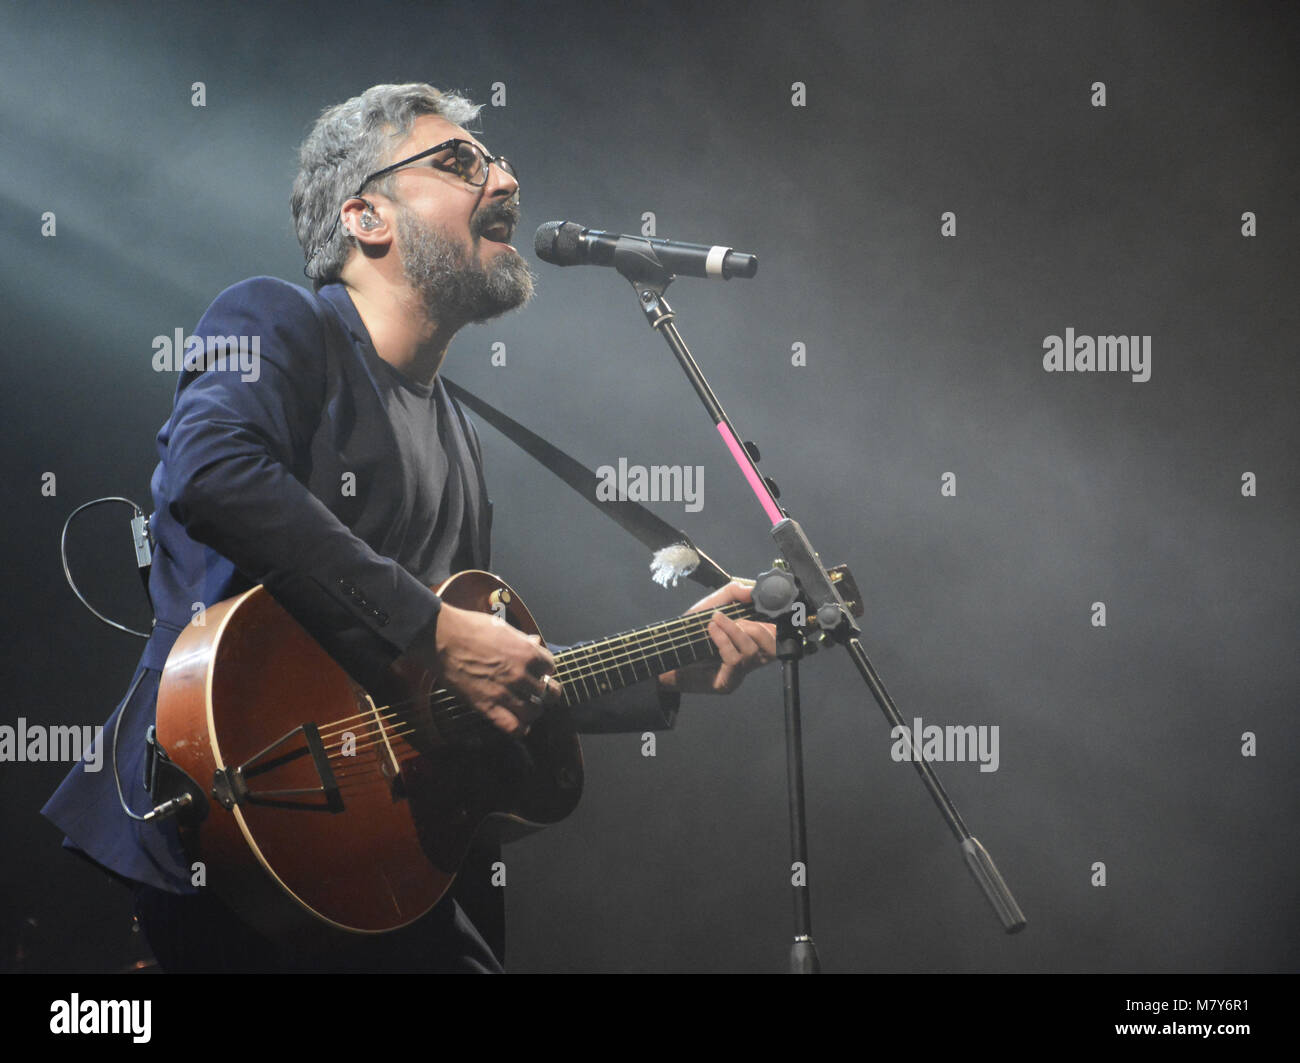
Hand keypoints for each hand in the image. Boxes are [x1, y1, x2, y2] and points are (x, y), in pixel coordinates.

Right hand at [421, 603, 559, 735]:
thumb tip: (535, 641)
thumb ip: (521, 639)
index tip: (538, 672)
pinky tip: (519, 726)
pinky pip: (513, 727)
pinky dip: (520, 729)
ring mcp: (505, 692)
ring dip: (533, 711)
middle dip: (545, 693)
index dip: (545, 670)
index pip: (550, 667)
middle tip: (538, 693)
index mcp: (527, 652)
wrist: (442, 637)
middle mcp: (521, 674)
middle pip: (547, 692)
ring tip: (528, 709)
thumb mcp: (502, 627)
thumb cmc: (470, 627)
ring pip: (533, 711)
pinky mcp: (487, 706)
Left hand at [657, 581, 776, 694]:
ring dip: (734, 630)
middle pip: (773, 647)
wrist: (665, 656)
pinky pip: (735, 661)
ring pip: (752, 652)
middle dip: (758, 628)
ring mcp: (739, 674)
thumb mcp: (711, 606)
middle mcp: (750, 659)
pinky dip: (723, 640)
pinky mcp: (727, 683)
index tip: (763, 607)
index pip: (778, 636)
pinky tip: (711, 630)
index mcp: (752, 642)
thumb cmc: (689, 633)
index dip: (776, 623)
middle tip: (738, 619)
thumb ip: (731, 594)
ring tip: (717, 622)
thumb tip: (752, 590)